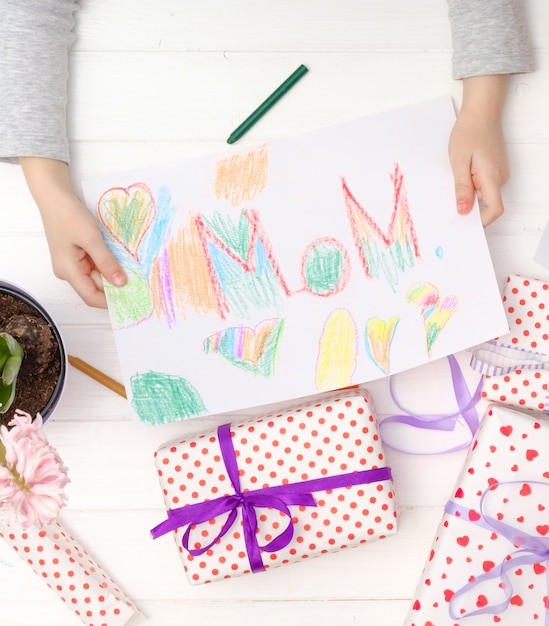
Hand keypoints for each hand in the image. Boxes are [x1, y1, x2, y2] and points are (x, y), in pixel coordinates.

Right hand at [20, 157, 125, 307]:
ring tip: (132, 269)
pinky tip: (121, 259)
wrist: (55, 196)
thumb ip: (106, 262)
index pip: (91, 297)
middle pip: (95, 287)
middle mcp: (69, 271)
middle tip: (138, 281)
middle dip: (115, 285)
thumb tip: (121, 283)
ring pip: (98, 276)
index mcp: (68, 271)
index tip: (131, 298)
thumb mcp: (91, 239)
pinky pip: (96, 265)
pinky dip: (108, 264)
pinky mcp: (78, 255)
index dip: (111, 301)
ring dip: (113, 273)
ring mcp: (73, 264)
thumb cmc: (68, 215)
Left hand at [449, 75, 509, 226]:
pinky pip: (482, 184)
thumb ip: (462, 188)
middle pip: (486, 204)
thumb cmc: (469, 133)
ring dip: (468, 193)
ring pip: (483, 194)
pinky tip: (460, 174)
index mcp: (492, 178)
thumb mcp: (459, 162)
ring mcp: (498, 173)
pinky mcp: (494, 169)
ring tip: (453, 179)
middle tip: (448, 202)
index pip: (495, 210)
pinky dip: (471, 184)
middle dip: (468, 206)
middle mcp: (499, 178)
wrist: (481, 112)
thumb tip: (464, 211)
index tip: (463, 224)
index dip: (481, 221)